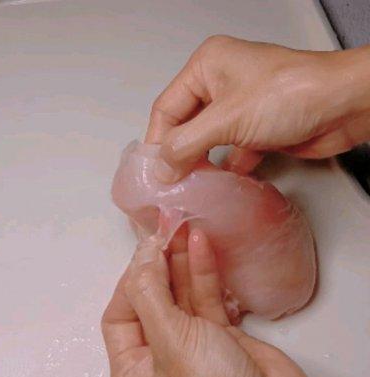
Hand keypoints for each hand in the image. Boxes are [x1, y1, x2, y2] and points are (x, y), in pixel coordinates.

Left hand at [102, 227, 317, 376]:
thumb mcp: (172, 344)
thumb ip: (151, 296)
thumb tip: (143, 256)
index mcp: (135, 370)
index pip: (121, 314)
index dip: (131, 278)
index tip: (146, 248)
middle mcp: (161, 355)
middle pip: (152, 298)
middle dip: (159, 263)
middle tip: (166, 230)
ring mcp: (193, 344)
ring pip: (181, 294)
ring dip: (182, 262)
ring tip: (183, 230)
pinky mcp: (222, 336)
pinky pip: (207, 297)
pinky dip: (204, 272)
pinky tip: (201, 246)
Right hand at [146, 35, 369, 181]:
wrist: (346, 107)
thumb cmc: (291, 94)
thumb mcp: (228, 118)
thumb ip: (187, 144)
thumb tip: (161, 167)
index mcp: (207, 67)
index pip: (167, 107)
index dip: (157, 140)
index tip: (153, 171)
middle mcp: (220, 84)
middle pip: (186, 125)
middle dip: (179, 154)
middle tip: (171, 183)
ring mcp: (240, 108)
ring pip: (207, 141)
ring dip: (201, 163)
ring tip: (192, 187)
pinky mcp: (256, 129)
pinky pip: (230, 151)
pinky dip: (226, 168)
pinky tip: (221, 185)